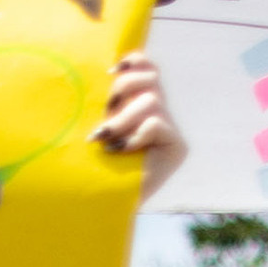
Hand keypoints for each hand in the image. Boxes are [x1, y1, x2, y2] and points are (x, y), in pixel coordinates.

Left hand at [93, 53, 186, 200]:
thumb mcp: (95, 126)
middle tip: (105, 111)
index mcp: (141, 106)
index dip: (134, 62)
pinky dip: (133, 135)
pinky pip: (154, 124)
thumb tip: (104, 73)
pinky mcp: (176, 147)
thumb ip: (105, 104)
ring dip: (123, 118)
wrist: (101, 204)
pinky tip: (118, 151)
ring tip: (104, 138)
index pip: (149, 69)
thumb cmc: (91, 166)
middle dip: (123, 88)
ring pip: (151, 101)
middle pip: (151, 78)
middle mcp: (160, 115)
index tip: (109, 72)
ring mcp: (170, 132)